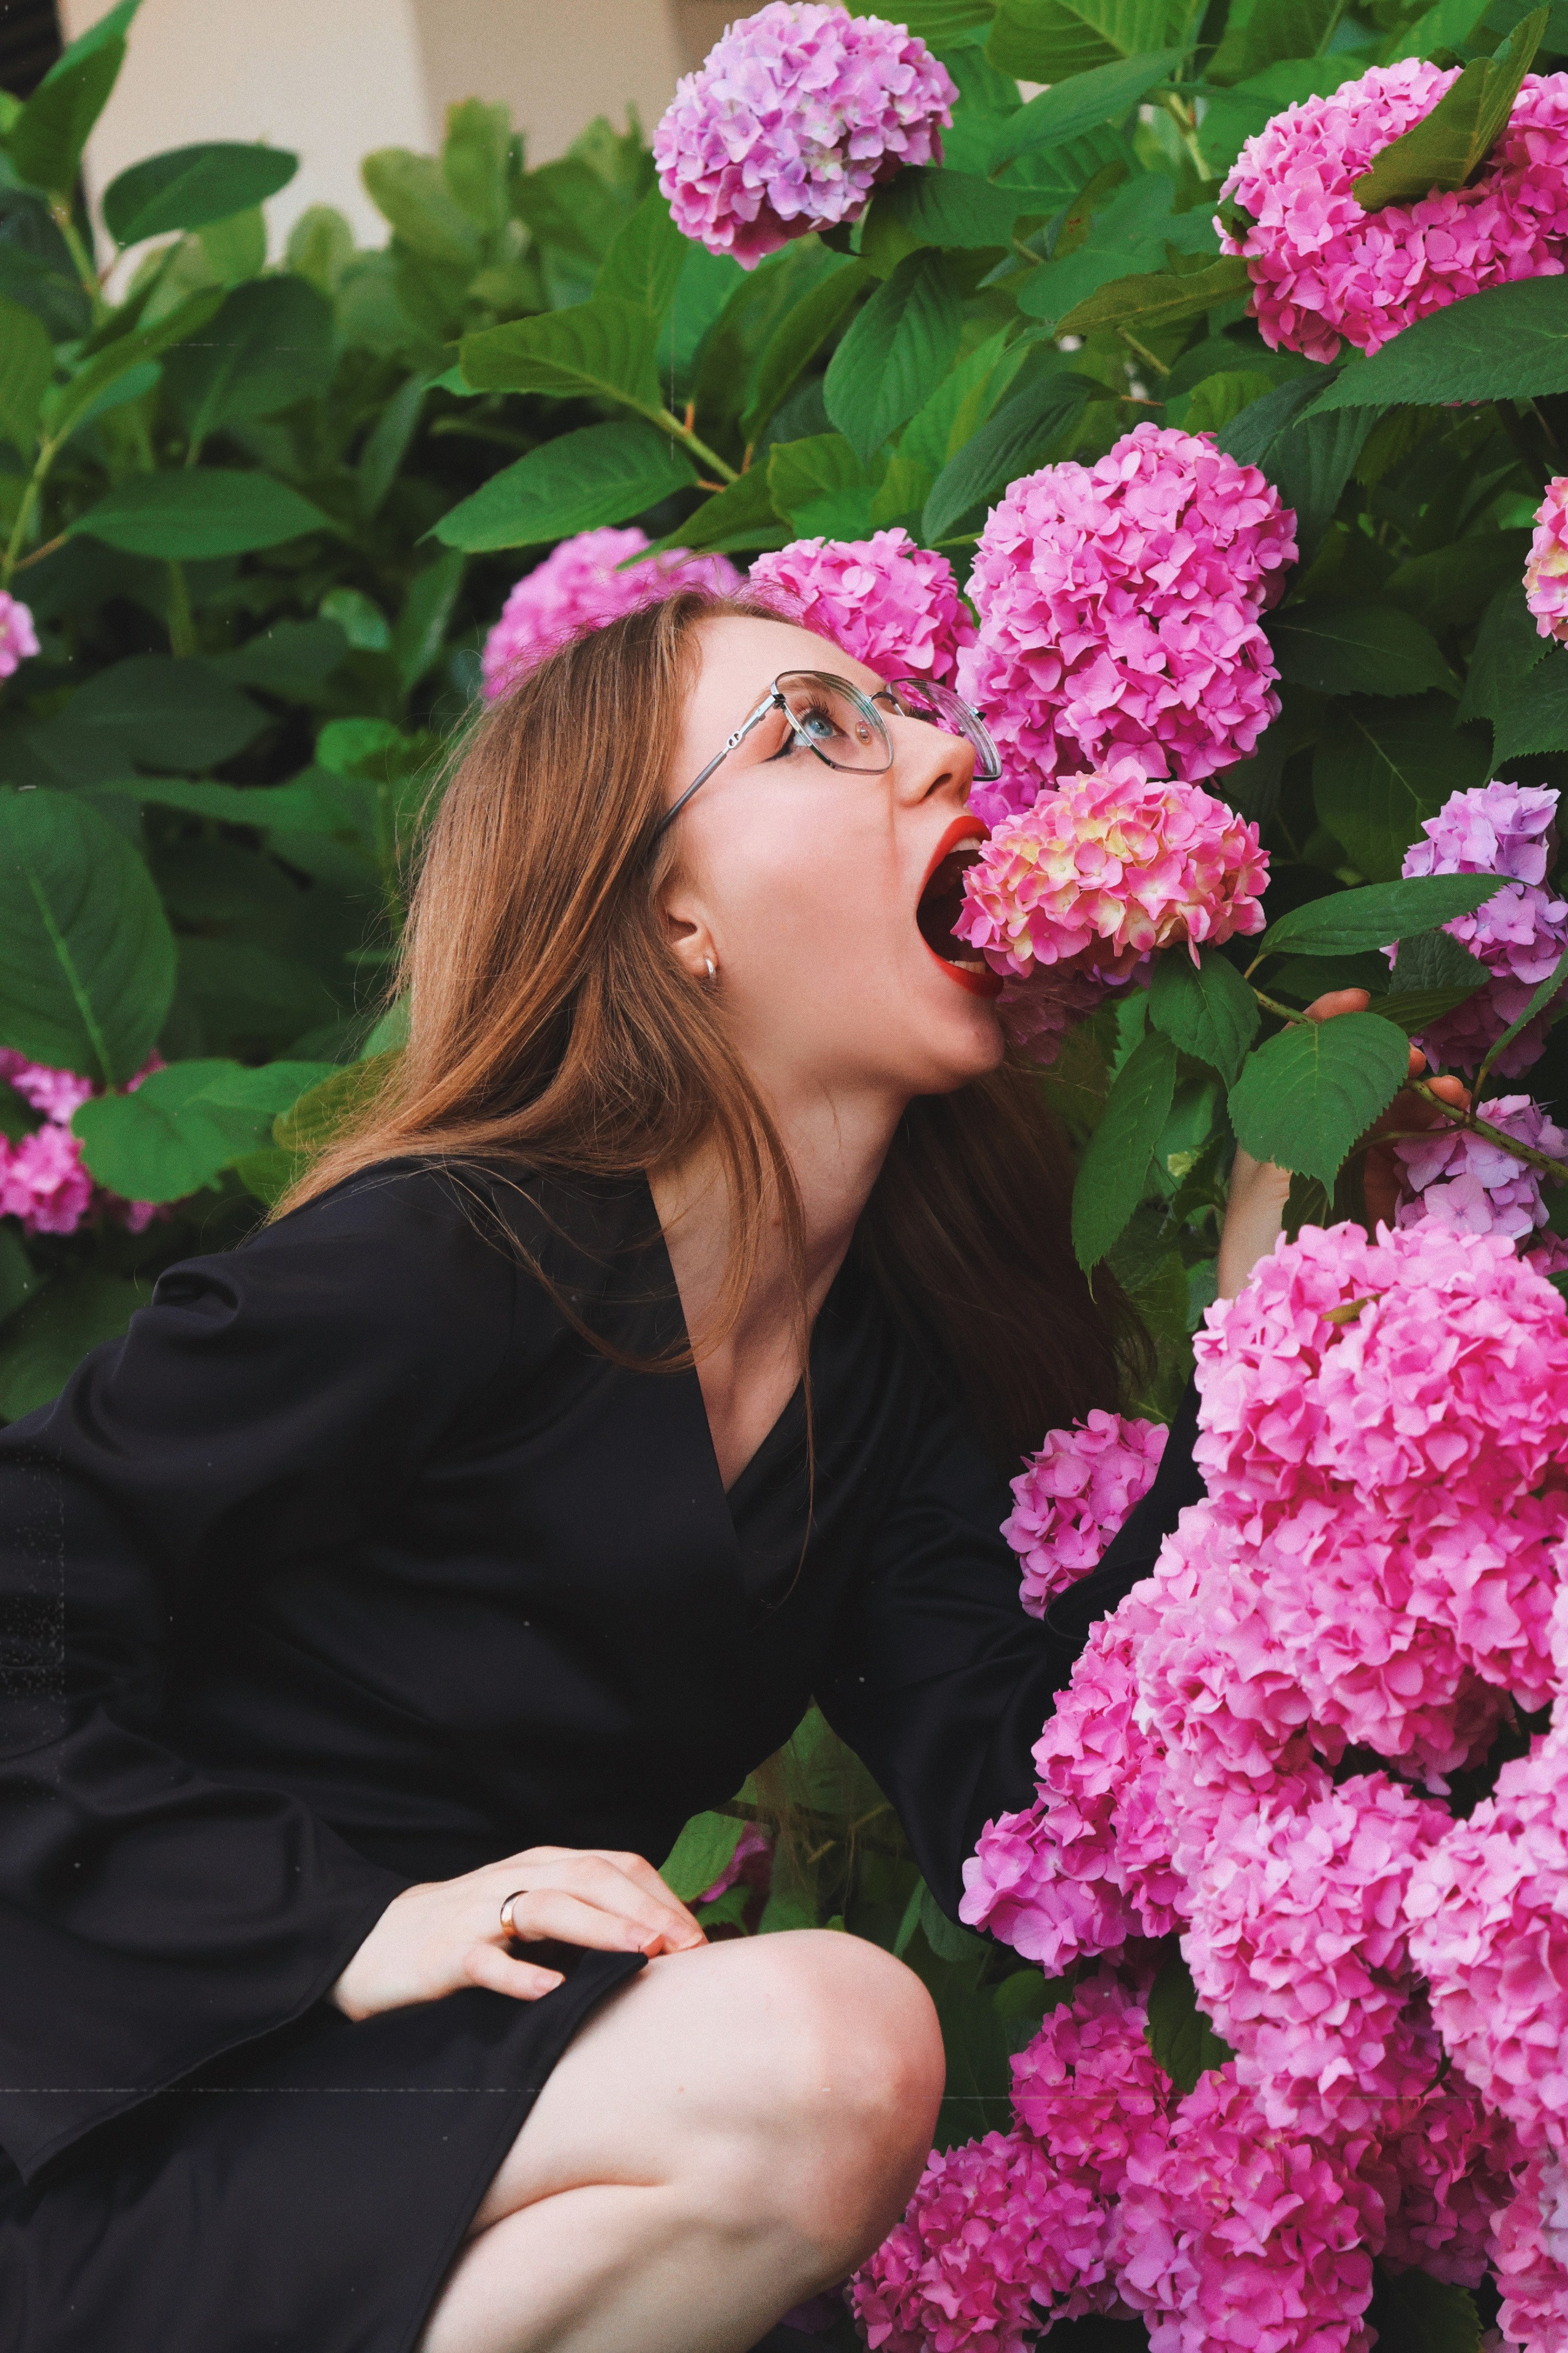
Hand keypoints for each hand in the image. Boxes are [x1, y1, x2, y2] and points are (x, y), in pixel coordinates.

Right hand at [330, 1845, 707, 2022]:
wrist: (374, 1947)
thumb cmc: (470, 1936)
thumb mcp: (531, 1918)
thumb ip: (584, 1922)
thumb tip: (661, 1949)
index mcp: (544, 1867)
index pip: (616, 1866)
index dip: (661, 1897)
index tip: (698, 1938)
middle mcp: (516, 1878)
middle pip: (591, 1877)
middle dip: (644, 1909)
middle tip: (685, 1947)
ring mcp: (479, 1914)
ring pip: (547, 1906)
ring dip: (599, 1928)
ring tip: (640, 1952)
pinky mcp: (444, 1954)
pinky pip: (483, 1960)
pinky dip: (517, 1973)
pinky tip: (547, 1990)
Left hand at [1216, 989, 1470, 1299]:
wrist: (1274, 1317)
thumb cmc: (1257, 1243)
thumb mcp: (1273, 1172)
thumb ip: (1309, 1119)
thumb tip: (1347, 1070)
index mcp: (1265, 1120)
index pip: (1294, 1053)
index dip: (1324, 1020)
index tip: (1358, 997)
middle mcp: (1301, 1130)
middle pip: (1348, 1074)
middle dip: (1383, 1056)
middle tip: (1413, 1057)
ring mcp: (1340, 1157)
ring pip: (1383, 1105)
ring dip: (1416, 1090)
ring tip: (1447, 1089)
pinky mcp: (1370, 1187)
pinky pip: (1403, 1142)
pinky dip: (1428, 1124)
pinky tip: (1450, 1115)